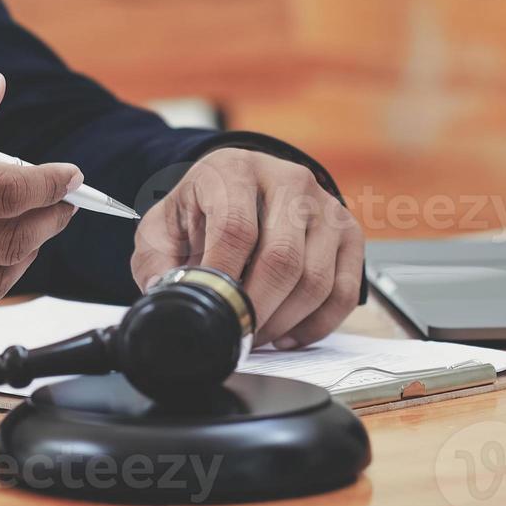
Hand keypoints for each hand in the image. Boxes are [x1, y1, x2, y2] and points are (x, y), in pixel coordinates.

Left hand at [130, 148, 364, 348]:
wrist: (241, 189)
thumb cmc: (202, 210)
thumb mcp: (164, 227)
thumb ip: (156, 261)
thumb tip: (165, 296)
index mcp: (235, 170)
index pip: (238, 229)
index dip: (224, 278)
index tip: (212, 309)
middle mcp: (289, 181)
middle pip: (283, 259)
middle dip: (256, 310)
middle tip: (235, 334)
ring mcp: (325, 206)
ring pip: (316, 280)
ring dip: (283, 322)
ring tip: (256, 335)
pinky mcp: (348, 233)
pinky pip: (344, 291)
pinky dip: (316, 325)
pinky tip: (288, 334)